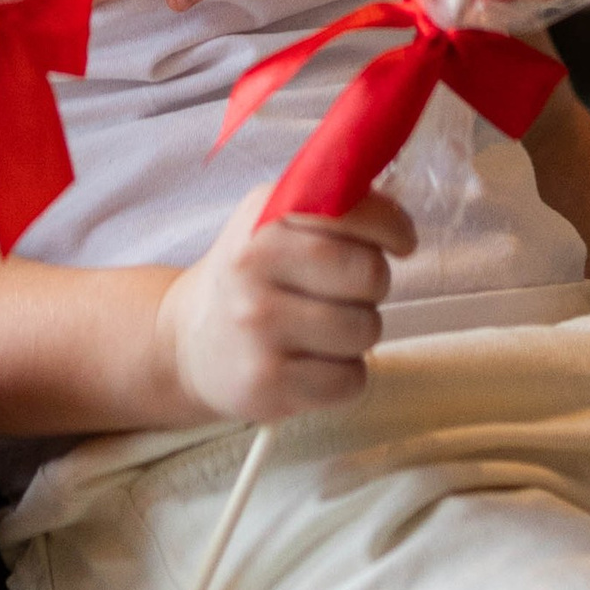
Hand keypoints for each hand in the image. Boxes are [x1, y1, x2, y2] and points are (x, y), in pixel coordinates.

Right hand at [158, 181, 413, 424]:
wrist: (190, 343)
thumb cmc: (254, 278)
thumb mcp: (275, 222)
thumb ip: (331, 207)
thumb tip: (397, 219)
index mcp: (263, 216)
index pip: (348, 209)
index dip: (389, 226)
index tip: (399, 242)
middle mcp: (253, 265)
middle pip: (368, 274)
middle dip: (373, 285)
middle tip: (347, 292)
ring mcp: (257, 326)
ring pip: (365, 330)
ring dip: (359, 333)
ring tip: (324, 330)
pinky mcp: (266, 381)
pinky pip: (350, 380)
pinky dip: (346, 376)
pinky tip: (313, 364)